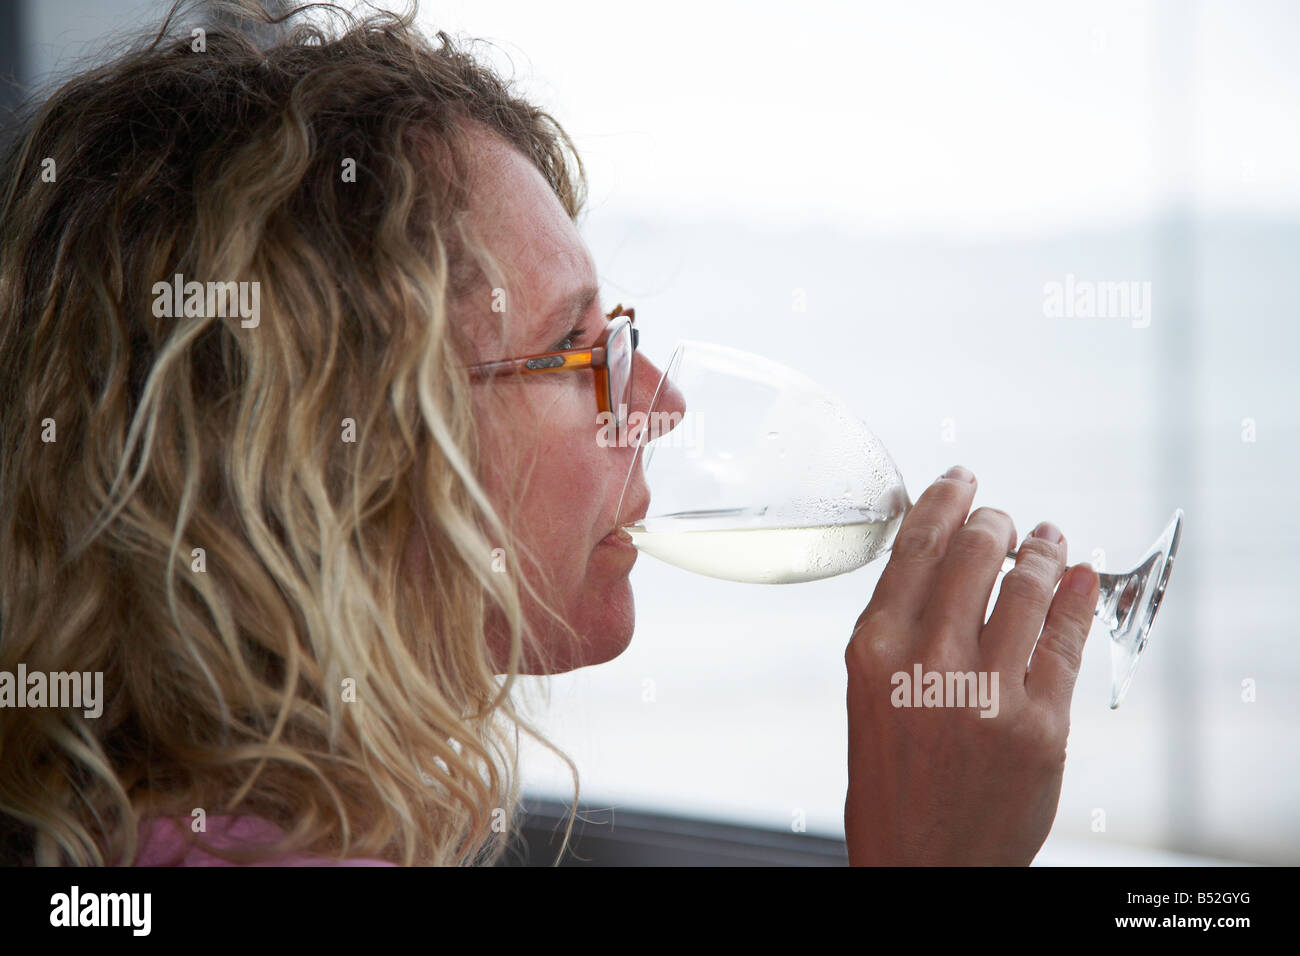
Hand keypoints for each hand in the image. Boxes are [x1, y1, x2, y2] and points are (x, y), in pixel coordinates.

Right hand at [843, 465, 1098, 864]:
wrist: (922, 865)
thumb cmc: (890, 782)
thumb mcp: (866, 694)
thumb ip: (897, 627)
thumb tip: (940, 557)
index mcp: (872, 651)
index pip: (917, 545)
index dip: (947, 498)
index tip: (962, 479)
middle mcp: (927, 664)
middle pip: (975, 552)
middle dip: (996, 521)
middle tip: (1004, 518)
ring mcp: (988, 694)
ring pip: (1029, 586)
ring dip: (1044, 549)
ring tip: (1049, 539)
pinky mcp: (1041, 726)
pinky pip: (1066, 638)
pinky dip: (1078, 596)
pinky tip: (1080, 578)